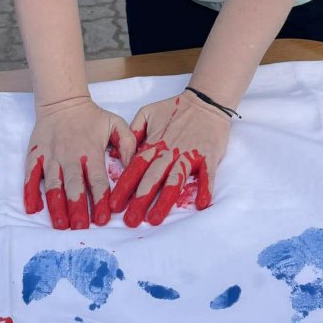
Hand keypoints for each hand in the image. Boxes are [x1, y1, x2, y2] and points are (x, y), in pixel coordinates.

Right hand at [25, 96, 135, 229]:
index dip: (100, 200)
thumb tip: (131, 165)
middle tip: (80, 227)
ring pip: (53, 184)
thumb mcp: (116, 123)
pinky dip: (30, 192)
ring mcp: (51, 156)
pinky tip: (32, 208)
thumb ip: (127, 143)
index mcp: (90, 151)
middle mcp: (70, 156)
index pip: (96, 179)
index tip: (103, 219)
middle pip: (74, 186)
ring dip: (56, 205)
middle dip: (77, 207)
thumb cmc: (91, 117)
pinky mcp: (35, 155)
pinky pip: (30, 175)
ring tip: (60, 224)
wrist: (63, 101)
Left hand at [110, 90, 231, 227]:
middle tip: (130, 220)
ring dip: (166, 199)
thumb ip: (132, 132)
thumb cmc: (174, 109)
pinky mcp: (208, 156)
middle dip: (140, 199)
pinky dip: (205, 187)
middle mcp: (170, 152)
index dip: (124, 186)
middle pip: (153, 177)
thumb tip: (117, 154)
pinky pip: (207, 173)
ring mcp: (190, 154)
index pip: (136, 167)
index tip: (114, 204)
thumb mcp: (147, 113)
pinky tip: (201, 203)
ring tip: (156, 218)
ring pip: (176, 179)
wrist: (204, 101)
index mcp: (154, 144)